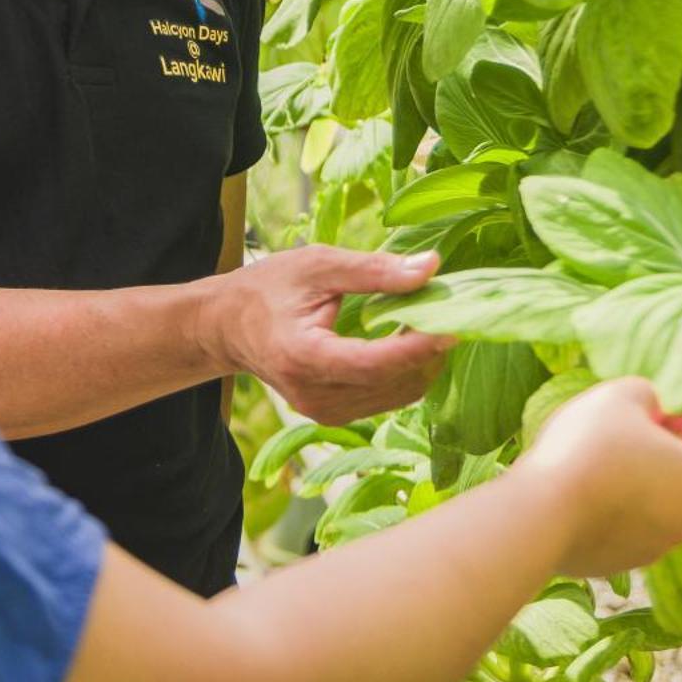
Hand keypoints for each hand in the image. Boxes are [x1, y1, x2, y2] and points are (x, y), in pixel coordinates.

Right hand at [200, 246, 452, 423]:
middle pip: (392, 382)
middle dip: (428, 348)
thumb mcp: (316, 265)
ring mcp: (324, 413)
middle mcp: (314, 396)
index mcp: (303, 357)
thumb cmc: (267, 288)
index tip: (453, 323)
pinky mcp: (334, 415)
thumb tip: (431, 268)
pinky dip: (407, 370)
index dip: (417, 347)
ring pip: (397, 394)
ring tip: (429, 319)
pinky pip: (387, 397)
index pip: (374, 363)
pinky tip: (409, 338)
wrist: (227, 327)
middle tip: (448, 308)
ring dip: (422, 360)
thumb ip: (373, 270)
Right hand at [515, 378, 681, 577]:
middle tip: (625, 431)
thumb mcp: (620, 394)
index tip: (660, 411)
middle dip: (665, 451)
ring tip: (596, 460)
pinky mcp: (622, 562)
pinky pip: (629, 528)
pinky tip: (579, 491)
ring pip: (659, 505)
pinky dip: (614, 509)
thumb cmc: (588, 448)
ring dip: (639, 481)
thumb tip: (651, 409)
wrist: (540, 514)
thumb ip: (648, 394)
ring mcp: (656, 547)